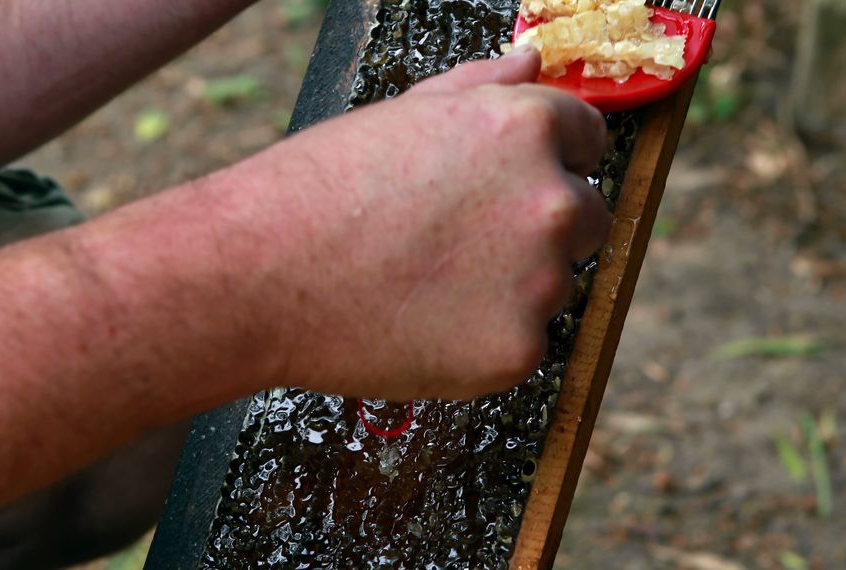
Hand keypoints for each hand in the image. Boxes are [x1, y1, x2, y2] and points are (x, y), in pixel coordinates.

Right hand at [175, 47, 608, 400]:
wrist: (257, 276)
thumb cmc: (317, 190)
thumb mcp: (402, 115)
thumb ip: (481, 88)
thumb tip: (531, 61)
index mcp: (525, 129)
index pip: (588, 140)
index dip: (552, 162)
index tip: (516, 187)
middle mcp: (550, 200)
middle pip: (587, 219)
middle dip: (540, 230)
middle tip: (459, 247)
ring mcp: (539, 281)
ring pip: (552, 286)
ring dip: (509, 288)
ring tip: (423, 286)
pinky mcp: (517, 350)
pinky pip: (521, 344)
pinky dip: (483, 343)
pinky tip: (421, 326)